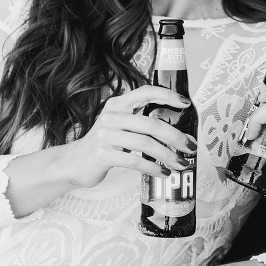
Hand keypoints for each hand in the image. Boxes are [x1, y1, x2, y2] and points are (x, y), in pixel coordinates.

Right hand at [62, 85, 195, 188]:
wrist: (74, 163)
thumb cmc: (104, 144)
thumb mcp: (118, 125)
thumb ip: (139, 121)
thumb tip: (176, 129)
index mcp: (118, 104)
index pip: (145, 92)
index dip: (167, 95)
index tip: (186, 103)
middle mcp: (111, 116)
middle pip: (151, 124)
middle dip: (175, 136)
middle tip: (191, 146)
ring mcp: (106, 136)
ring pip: (145, 144)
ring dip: (168, 155)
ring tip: (181, 164)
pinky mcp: (103, 155)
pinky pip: (135, 162)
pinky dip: (153, 169)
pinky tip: (163, 173)